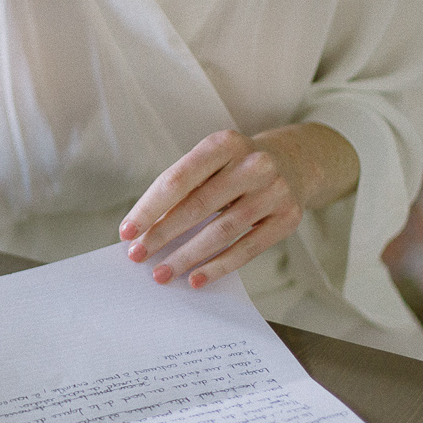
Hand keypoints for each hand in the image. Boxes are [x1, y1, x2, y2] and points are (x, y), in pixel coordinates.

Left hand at [117, 123, 357, 287]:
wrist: (295, 162)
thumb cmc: (235, 167)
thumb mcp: (211, 163)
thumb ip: (182, 190)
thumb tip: (144, 231)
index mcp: (224, 144)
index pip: (178, 179)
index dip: (149, 208)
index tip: (126, 232)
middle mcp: (253, 164)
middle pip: (198, 206)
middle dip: (162, 235)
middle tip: (138, 256)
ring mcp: (274, 191)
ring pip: (221, 231)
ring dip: (186, 256)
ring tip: (162, 273)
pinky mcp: (287, 218)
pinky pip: (247, 249)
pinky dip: (218, 267)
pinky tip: (195, 278)